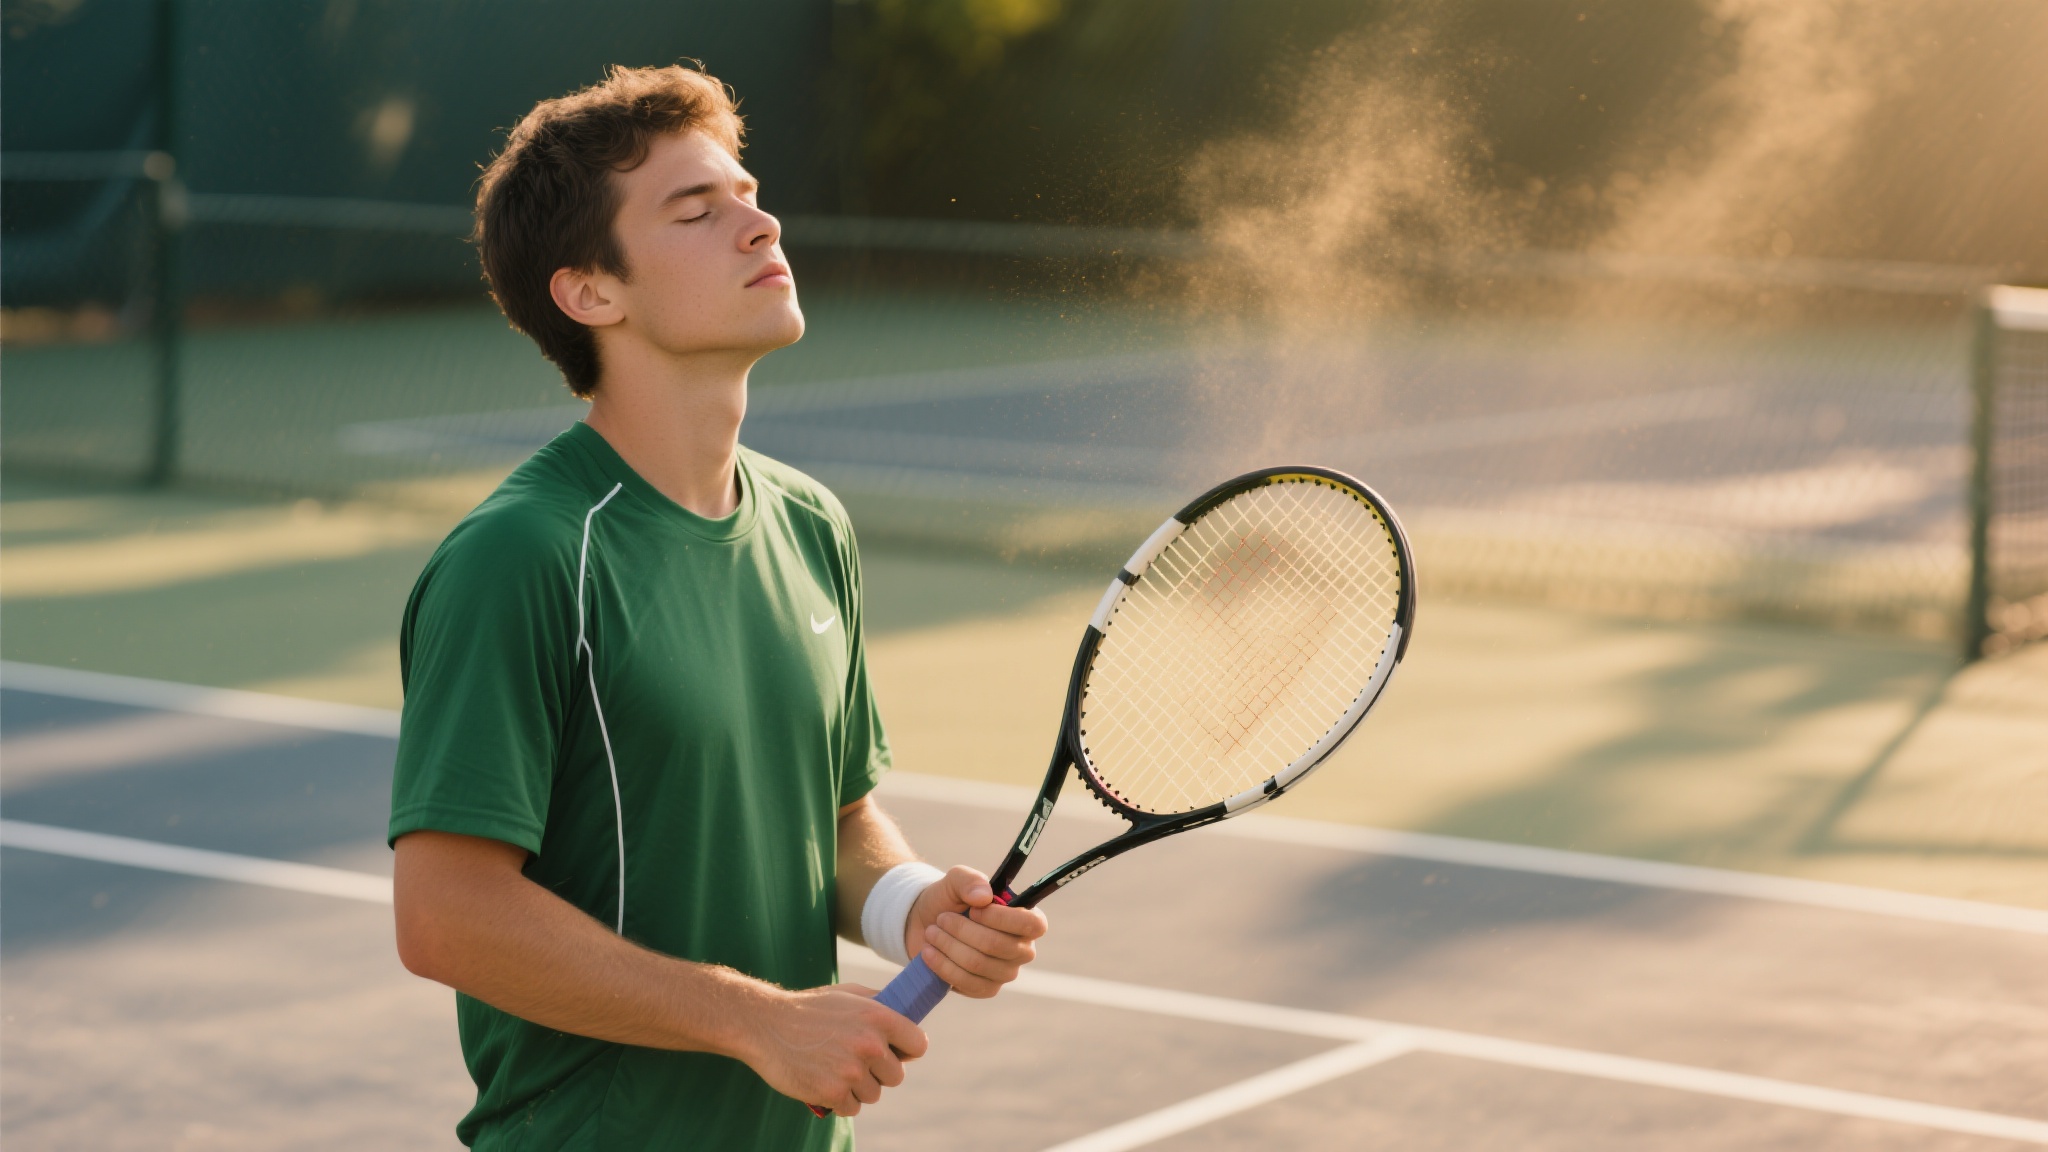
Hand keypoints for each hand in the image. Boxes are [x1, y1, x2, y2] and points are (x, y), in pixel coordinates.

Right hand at [742, 984, 927, 1115]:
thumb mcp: (848, 994)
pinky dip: (840, 1101)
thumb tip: (906, 1012)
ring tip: (835, 1070)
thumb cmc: (808, 1008)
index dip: (907, 1051)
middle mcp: (870, 1044)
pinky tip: (825, 1082)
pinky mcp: (832, 1092)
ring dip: (858, 1088)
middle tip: (855, 1062)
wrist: (765, 1025)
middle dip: (879, 1073)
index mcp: (878, 1017)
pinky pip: (852, 1107)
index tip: (896, 1053)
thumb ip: (879, 1003)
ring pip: (873, 1094)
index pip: (919, 1045)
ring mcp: (851, 1071)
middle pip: (896, 1076)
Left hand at [905, 866, 1049, 997]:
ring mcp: (1006, 972)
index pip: (1033, 924)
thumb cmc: (950, 900)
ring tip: (932, 932)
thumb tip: (984, 897)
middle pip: (998, 945)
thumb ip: (970, 880)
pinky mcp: (986, 989)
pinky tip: (929, 952)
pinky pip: (967, 983)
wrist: (925, 924)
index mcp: (1026, 919)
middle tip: (942, 918)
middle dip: (962, 930)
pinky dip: (943, 966)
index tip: (973, 910)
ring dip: (948, 946)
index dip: (1002, 919)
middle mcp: (1022, 948)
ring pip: (978, 964)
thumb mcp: (956, 880)